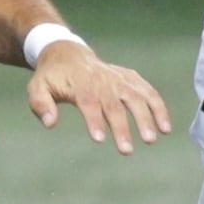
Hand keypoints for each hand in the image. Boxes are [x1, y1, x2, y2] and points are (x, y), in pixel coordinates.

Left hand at [27, 41, 172, 153]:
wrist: (67, 52)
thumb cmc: (52, 77)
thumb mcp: (37, 88)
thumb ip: (41, 105)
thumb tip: (50, 123)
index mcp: (80, 84)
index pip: (89, 102)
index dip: (94, 120)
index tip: (99, 139)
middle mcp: (103, 81)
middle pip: (115, 104)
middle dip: (122, 127)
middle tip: (126, 151)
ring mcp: (119, 79)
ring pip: (136, 97)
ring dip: (147, 117)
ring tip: (153, 138)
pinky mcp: (130, 78)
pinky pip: (148, 91)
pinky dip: (158, 107)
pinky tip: (166, 127)